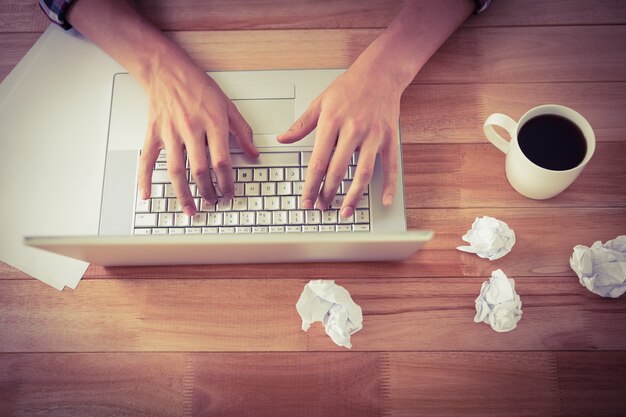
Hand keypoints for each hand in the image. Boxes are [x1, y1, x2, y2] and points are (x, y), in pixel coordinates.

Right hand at [137, 58, 257, 215]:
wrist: (166, 70)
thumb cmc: (197, 85)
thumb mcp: (228, 105)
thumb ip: (242, 131)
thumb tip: (254, 152)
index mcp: (213, 123)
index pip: (222, 161)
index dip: (227, 182)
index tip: (230, 192)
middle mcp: (191, 129)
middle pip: (200, 170)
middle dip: (208, 192)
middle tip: (213, 202)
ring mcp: (170, 133)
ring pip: (176, 171)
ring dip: (184, 194)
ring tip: (191, 209)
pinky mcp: (154, 133)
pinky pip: (147, 160)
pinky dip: (144, 179)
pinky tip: (147, 195)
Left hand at [277, 64, 400, 217]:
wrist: (380, 73)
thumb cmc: (349, 86)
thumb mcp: (320, 102)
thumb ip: (302, 125)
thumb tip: (283, 139)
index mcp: (332, 122)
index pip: (318, 161)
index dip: (310, 185)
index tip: (306, 200)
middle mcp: (353, 130)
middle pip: (338, 171)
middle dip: (328, 194)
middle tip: (321, 208)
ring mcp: (373, 136)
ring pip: (363, 173)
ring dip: (354, 196)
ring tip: (345, 212)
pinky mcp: (389, 138)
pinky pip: (390, 166)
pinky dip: (388, 185)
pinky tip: (384, 201)